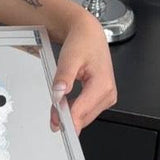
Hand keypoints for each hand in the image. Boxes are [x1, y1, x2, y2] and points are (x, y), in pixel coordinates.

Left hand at [50, 11, 116, 134]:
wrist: (88, 34)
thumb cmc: (82, 43)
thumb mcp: (69, 57)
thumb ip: (64, 76)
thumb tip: (59, 93)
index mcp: (103, 85)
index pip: (83, 110)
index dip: (68, 119)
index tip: (57, 125)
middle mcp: (108, 93)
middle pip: (85, 116)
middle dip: (67, 118)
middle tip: (51, 119)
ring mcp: (106, 96)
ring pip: (85, 115)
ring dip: (69, 115)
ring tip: (55, 110)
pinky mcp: (101, 96)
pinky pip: (86, 108)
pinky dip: (73, 109)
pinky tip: (63, 105)